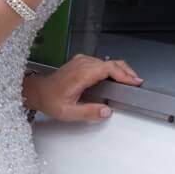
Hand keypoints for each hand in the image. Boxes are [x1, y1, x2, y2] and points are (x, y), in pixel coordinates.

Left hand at [26, 54, 142, 121]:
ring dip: (120, 70)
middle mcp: (83, 63)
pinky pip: (100, 62)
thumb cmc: (50, 100)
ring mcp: (82, 61)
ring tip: (129, 81)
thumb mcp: (68, 112)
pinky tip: (116, 78)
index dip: (123, 75)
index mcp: (81, 74)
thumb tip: (106, 111)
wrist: (38, 91)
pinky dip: (111, 69)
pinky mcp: (81, 62)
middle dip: (126, 71)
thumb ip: (88, 112)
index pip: (108, 69)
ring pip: (107, 62)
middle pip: (111, 63)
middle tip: (137, 82)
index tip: (134, 82)